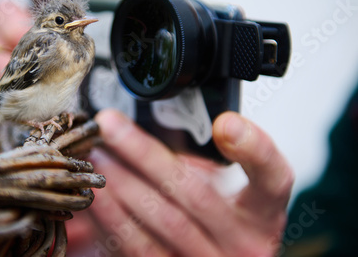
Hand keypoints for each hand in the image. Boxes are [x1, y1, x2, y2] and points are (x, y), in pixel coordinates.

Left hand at [87, 109, 293, 256]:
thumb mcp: (223, 190)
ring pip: (161, 222)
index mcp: (261, 213)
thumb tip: (149, 129)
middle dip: (144, 153)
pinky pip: (137, 248)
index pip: (271, 178)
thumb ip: (200, 163)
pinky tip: (96, 194)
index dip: (253, 149)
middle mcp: (241, 243)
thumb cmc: (215, 220)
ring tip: (95, 155)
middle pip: (195, 194)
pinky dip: (112, 218)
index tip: (225, 123)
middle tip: (111, 125)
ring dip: (121, 184)